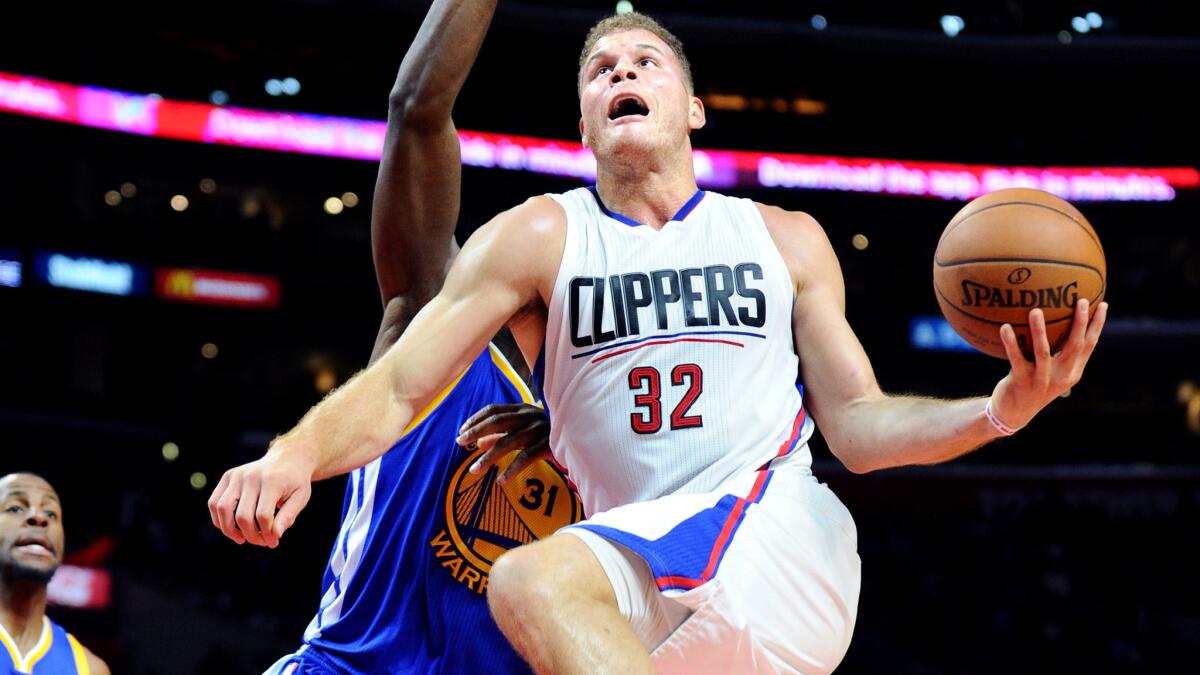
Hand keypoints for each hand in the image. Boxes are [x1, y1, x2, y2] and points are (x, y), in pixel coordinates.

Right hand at [207, 442, 314, 547]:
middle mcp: (252, 476)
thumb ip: (288, 516)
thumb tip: (275, 536)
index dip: (267, 534)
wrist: (288, 458)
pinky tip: (232, 528)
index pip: (263, 516)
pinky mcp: (228, 476)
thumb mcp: (300, 497)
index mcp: (272, 481)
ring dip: (230, 530)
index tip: (274, 541)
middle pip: (242, 515)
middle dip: (251, 535)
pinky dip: (218, 519)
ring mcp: (237, 475)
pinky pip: (214, 502)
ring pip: (222, 508)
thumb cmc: (295, 481)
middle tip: (261, 542)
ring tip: (242, 539)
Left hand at [456, 403, 551, 483]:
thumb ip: (502, 434)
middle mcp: (530, 415)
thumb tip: (478, 443)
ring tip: (474, 471)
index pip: (494, 410)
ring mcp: (540, 429)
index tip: (462, 431)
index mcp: (523, 409)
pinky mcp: (549, 445)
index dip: (476, 419)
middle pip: (497, 421)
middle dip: (476, 431)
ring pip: (508, 441)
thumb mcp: (524, 432)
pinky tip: (501, 480)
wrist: (583, 438)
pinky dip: (512, 469)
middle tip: (460, 442)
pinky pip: (526, 457)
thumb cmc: (548, 436)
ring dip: (489, 457)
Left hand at [991, 298, 1107, 430]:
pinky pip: (1016, 358)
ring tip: (1036, 310)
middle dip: (1080, 322)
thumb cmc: (1032, 384)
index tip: (1103, 304)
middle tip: (1080, 300)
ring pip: (1043, 352)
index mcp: (1073, 372)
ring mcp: (1042, 380)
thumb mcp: (1050, 371)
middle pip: (1075, 346)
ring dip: (1040, 330)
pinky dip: (1010, 342)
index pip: (1089, 345)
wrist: (1013, 413)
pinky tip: (1005, 326)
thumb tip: (1056, 319)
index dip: (1097, 325)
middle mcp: (1061, 376)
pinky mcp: (1022, 382)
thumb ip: (1057, 352)